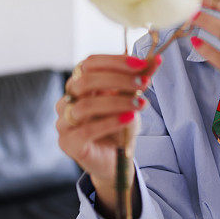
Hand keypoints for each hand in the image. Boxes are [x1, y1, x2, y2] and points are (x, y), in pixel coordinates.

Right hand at [55, 54, 159, 187]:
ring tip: (139, 104)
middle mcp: (67, 100)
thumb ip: (139, 79)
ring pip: (86, 105)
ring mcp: (64, 122)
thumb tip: (156, 59)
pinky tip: (128, 119)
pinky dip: (110, 122)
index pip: (90, 63)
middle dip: (118, 79)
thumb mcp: (131, 99)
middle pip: (86, 80)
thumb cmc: (120, 126)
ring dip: (117, 102)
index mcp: (79, 84)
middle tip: (143, 83)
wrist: (116, 159)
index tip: (141, 64)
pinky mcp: (68, 143)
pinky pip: (86, 130)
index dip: (115, 61)